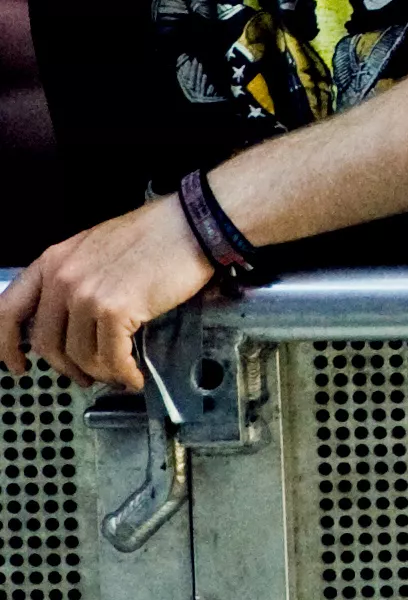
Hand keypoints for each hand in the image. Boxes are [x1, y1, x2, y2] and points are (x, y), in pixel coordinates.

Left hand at [0, 194, 213, 385]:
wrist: (195, 223)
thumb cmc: (157, 232)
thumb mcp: (96, 247)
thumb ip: (74, 278)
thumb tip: (69, 320)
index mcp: (53, 261)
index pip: (8, 311)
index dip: (7, 346)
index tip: (18, 364)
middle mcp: (63, 278)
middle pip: (46, 343)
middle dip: (66, 368)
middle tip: (85, 376)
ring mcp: (87, 294)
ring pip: (79, 355)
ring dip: (100, 372)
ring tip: (119, 373)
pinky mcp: (116, 309)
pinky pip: (111, 357)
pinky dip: (123, 373)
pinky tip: (134, 376)